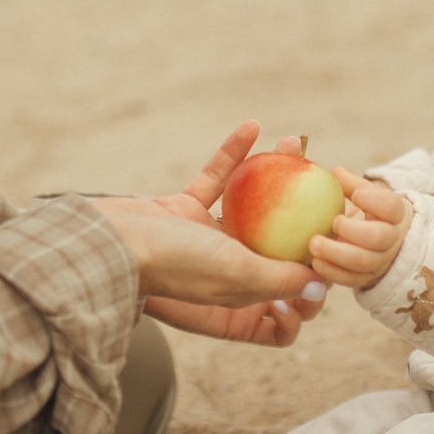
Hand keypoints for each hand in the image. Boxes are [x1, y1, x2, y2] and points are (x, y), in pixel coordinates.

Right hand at [92, 122, 327, 339]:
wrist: (106, 240)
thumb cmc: (173, 264)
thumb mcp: (237, 276)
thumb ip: (281, 280)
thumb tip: (320, 289)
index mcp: (238, 300)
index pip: (284, 307)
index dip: (309, 292)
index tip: (327, 255)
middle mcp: (225, 272)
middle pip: (275, 249)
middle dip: (304, 221)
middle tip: (325, 190)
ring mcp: (203, 240)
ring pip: (250, 208)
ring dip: (274, 176)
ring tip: (295, 144)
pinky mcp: (182, 211)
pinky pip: (215, 180)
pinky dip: (231, 155)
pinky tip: (252, 126)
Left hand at [308, 170, 410, 290]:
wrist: (383, 241)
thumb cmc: (370, 211)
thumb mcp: (367, 194)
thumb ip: (353, 185)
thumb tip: (335, 173)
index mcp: (395, 213)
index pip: (391, 207)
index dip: (375, 201)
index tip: (356, 195)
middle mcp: (392, 239)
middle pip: (378, 238)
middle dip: (354, 231)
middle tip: (333, 223)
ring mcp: (382, 261)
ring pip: (364, 262)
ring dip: (338, 255)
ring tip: (314, 245)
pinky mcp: (368, 277)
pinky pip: (353, 280)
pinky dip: (334, 273)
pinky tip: (316, 264)